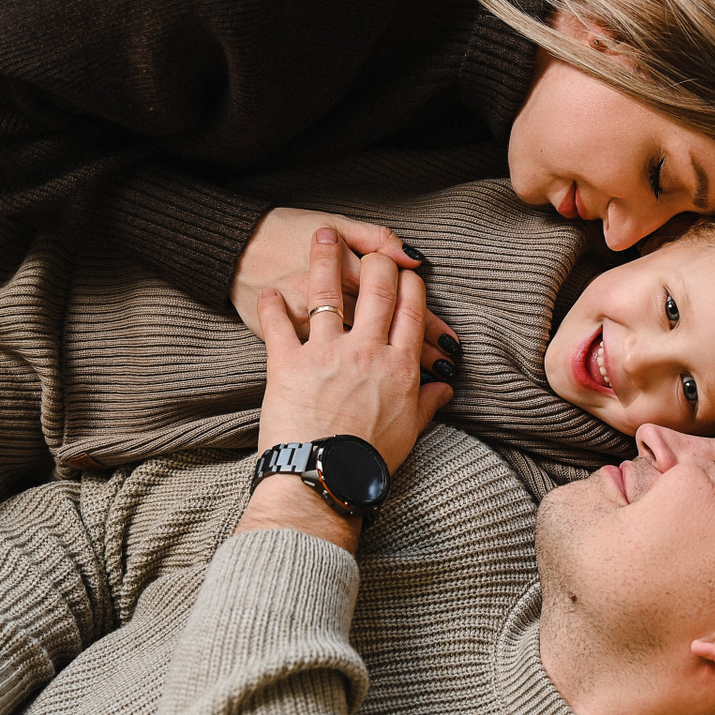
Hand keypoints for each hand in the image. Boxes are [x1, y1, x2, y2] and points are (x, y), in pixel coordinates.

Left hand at [239, 229, 452, 549]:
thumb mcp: (409, 432)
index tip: (410, 272)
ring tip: (323, 235)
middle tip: (372, 249)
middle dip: (378, 261)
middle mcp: (367, 351)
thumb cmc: (366, 461)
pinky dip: (272, 304)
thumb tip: (444, 387)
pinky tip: (270, 290)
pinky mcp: (288, 362)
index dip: (412, 284)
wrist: (323, 478)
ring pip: (329, 291)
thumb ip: (427, 403)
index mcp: (399, 366)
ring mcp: (327, 352)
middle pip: (379, 288)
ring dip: (325, 258)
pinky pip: (279, 323)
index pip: (412, 310)